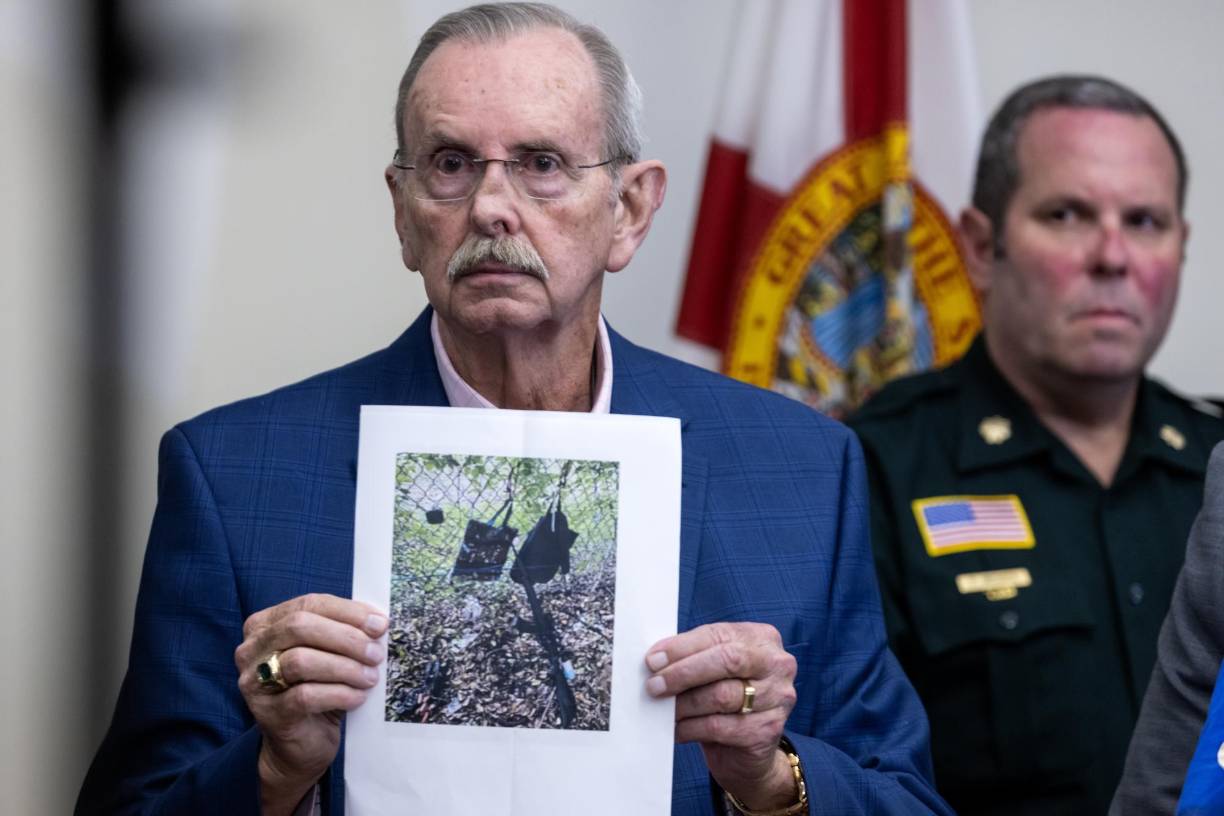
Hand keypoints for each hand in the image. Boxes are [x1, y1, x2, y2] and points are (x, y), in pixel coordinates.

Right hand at [234, 593, 387, 815]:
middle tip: (376, 653)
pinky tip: (358, 697)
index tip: (380, 624)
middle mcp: (252, 649)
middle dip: (346, 638)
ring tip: (370, 677)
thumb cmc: (318, 690)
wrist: (300, 745)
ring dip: (344, 667)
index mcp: (266, 624)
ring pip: (301, 661)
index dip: (347, 611)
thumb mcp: (329, 654)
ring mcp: (255, 682)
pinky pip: (305, 696)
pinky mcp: (267, 713)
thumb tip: (378, 622)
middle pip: (300, 626)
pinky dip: (339, 694)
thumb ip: (343, 632)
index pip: (309, 603)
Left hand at [645, 622, 798, 809]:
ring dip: (684, 704)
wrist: (748, 749)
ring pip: (721, 696)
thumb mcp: (714, 668)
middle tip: (654, 685)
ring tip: (662, 709)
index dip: (682, 647)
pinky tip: (676, 729)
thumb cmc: (726, 696)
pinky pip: (720, 727)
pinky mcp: (768, 730)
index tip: (653, 660)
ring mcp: (778, 697)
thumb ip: (693, 657)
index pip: (718, 636)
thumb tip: (656, 659)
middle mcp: (777, 664)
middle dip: (684, 672)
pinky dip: (691, 728)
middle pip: (727, 660)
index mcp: (762, 638)